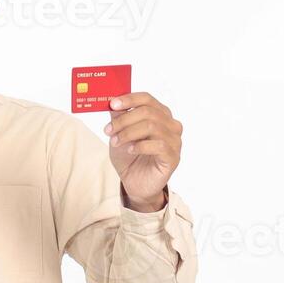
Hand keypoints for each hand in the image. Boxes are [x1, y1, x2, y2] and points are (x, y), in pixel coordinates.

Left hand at [102, 92, 181, 209]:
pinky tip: (130, 150)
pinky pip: (158, 145)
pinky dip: (140, 146)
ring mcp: (175, 141)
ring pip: (152, 127)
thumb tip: (112, 101)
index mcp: (160, 115)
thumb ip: (119, 117)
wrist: (135, 183)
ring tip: (115, 142)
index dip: (129, 99)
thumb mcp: (120, 134)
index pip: (147, 99)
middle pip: (148, 112)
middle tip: (108, 130)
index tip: (112, 104)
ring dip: (128, 133)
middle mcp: (171, 125)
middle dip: (124, 120)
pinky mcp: (173, 157)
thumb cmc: (130, 157)